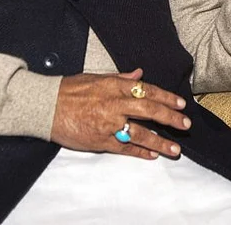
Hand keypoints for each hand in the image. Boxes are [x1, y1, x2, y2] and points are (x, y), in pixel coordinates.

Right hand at [50, 68, 190, 159]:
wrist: (45, 107)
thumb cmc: (69, 90)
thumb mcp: (95, 77)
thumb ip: (120, 78)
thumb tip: (139, 74)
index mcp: (113, 85)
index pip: (147, 90)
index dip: (166, 97)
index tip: (180, 103)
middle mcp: (114, 103)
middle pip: (149, 110)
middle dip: (170, 117)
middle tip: (185, 124)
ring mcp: (108, 124)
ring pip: (140, 133)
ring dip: (160, 142)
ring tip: (175, 149)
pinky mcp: (100, 140)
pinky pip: (124, 147)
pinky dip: (139, 152)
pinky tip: (152, 155)